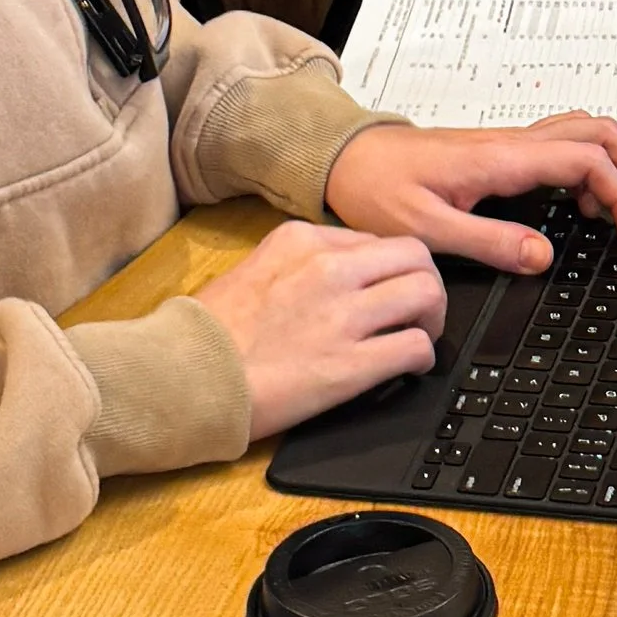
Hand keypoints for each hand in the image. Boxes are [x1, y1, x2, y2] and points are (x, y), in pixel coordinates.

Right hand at [191, 216, 446, 439]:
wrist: (184, 377)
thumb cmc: (206, 334)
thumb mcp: (252, 271)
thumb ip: (298, 265)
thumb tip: (338, 276)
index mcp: (301, 241)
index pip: (374, 239)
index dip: (389, 268)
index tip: (386, 288)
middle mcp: (328, 268)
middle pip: (415, 256)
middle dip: (425, 282)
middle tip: (419, 310)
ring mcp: (342, 315)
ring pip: (428, 293)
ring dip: (432, 318)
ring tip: (419, 336)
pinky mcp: (350, 364)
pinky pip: (416, 347)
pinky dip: (422, 359)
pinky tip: (409, 369)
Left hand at [327, 116, 616, 271]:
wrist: (347, 158)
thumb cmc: (378, 188)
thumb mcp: (428, 229)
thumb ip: (488, 243)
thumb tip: (543, 255)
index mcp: (501, 159)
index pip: (587, 160)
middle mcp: (512, 142)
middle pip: (600, 132)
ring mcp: (510, 142)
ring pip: (586, 132)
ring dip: (615, 166)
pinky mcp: (502, 150)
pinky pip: (563, 145)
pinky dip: (589, 169)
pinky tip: (579, 206)